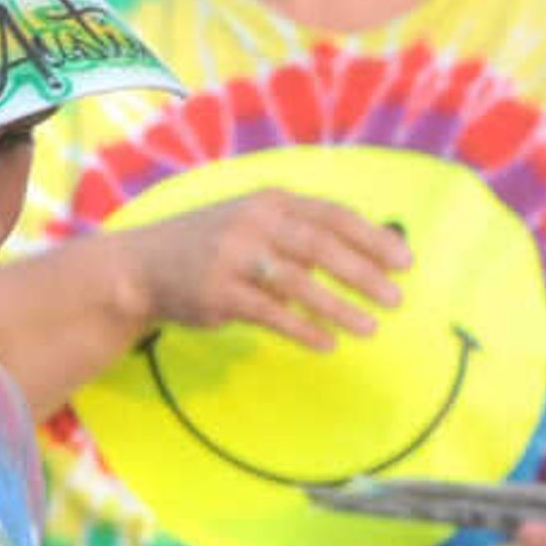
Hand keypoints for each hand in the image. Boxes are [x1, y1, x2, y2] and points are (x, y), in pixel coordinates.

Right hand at [128, 190, 407, 351]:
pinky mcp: (218, 293)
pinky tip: (327, 344)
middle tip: (397, 298)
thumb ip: (298, 234)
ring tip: (370, 327)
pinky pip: (269, 313)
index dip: (372, 237)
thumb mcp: (253, 224)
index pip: (332, 215)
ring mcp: (233, 257)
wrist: (140, 268)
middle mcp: (254, 223)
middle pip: (320, 245)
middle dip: (363, 272)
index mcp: (271, 202)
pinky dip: (301, 328)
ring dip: (338, 306)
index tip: (405, 261)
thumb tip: (361, 256)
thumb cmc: (210, 248)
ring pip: (298, 281)